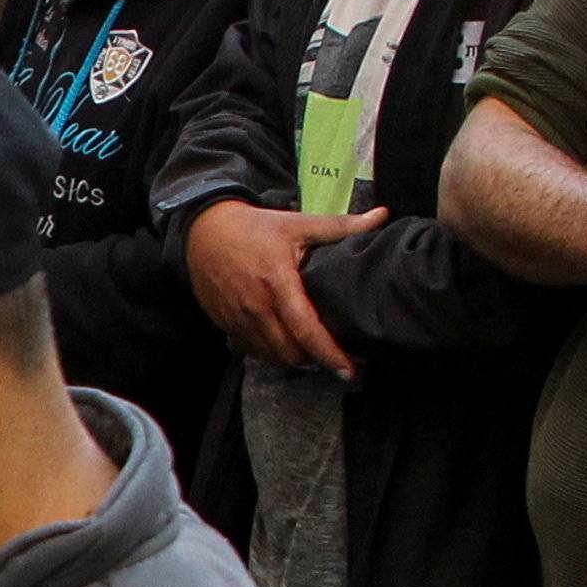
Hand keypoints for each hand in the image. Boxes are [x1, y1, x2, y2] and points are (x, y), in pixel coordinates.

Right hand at [185, 199, 379, 377]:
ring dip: (293, 360)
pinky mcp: (225, 324)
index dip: (329, 354)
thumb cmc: (254, 228)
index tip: (347, 370)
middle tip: (336, 361)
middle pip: (289, 352)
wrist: (203, 231)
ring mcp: (238, 318)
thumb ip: (341, 225)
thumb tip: (382, 216)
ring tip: (313, 355)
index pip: (306, 330)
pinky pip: (252, 350)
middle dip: (315, 362)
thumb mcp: (298, 224)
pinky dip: (271, 353)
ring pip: (271, 355)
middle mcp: (256, 306)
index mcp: (278, 283)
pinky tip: (285, 345)